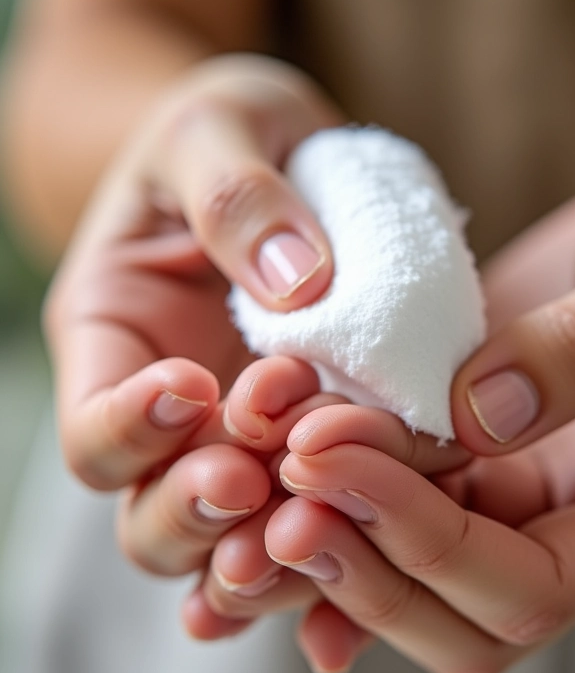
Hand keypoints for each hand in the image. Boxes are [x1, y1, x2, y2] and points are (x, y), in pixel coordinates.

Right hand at [44, 55, 341, 593]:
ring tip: (322, 515)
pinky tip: (382, 525)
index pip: (94, 430)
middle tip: (252, 477)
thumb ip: (238, 195)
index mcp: (117, 342)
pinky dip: (345, 531)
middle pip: (154, 516)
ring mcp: (247, 436)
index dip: (131, 430)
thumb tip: (300, 282)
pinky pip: (325, 507)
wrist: (284, 154)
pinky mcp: (320, 437)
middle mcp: (174, 414)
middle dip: (199, 510)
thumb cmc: (228, 134)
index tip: (192, 384)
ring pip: (237, 538)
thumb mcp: (217, 130)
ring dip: (273, 543)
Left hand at [264, 169, 574, 672]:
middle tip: (279, 486)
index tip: (335, 457)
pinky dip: (329, 504)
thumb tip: (480, 414)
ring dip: (326, 543)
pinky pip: (393, 508)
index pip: (534, 585)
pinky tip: (267, 474)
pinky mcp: (476, 456)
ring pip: (411, 575)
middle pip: (460, 613)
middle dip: (362, 562)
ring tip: (249, 477)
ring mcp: (523, 497)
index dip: (429, 540)